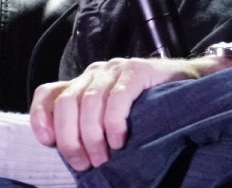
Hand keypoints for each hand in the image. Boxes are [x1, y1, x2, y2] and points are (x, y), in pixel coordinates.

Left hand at [28, 57, 201, 170]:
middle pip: (66, 103)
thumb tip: (72, 155)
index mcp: (83, 83)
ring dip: (93, 136)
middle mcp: (95, 73)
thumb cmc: (149, 109)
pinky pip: (118, 97)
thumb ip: (90, 127)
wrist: (190, 86)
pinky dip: (114, 122)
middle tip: (84, 163)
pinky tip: (120, 140)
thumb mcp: (111, 119)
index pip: (48, 93)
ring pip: (89, 102)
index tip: (49, 143)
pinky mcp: (138, 70)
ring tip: (103, 158)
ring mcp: (115, 69)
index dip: (41, 117)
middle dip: (70, 138)